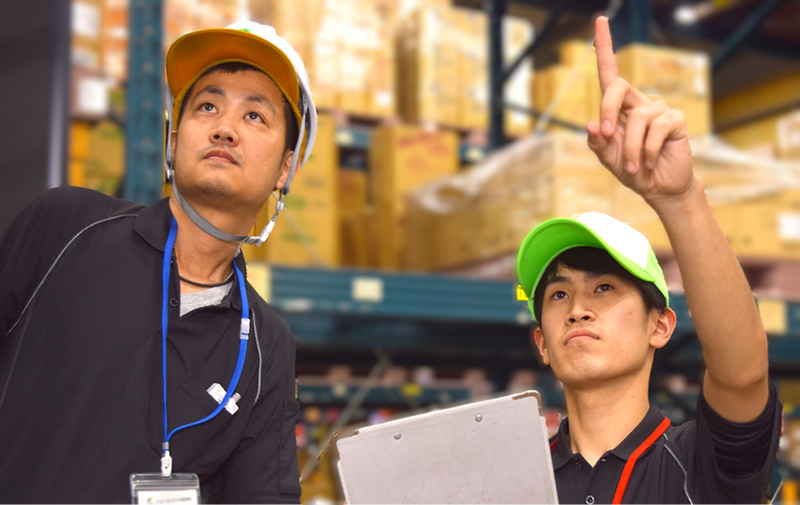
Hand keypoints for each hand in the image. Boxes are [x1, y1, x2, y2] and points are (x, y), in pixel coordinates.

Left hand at [587, 17, 696, 207]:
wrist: (659, 188)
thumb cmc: (632, 171)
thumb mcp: (608, 159)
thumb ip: (598, 143)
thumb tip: (591, 124)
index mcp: (620, 107)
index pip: (610, 73)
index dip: (605, 46)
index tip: (600, 20)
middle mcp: (639, 102)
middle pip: (617, 86)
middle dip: (608, 110)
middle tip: (608, 136)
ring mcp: (659, 109)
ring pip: (637, 118)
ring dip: (630, 148)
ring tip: (634, 167)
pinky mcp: (675, 120)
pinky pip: (656, 130)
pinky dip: (647, 151)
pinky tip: (649, 163)